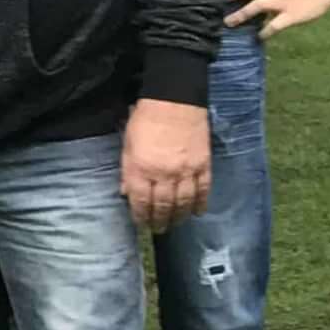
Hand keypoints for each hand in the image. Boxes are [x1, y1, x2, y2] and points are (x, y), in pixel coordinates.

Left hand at [120, 98, 211, 229]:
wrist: (174, 100)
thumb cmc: (145, 119)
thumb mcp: (127, 143)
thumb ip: (127, 170)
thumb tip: (126, 192)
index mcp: (140, 168)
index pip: (140, 202)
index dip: (141, 217)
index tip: (142, 224)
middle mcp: (163, 174)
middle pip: (162, 206)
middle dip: (160, 221)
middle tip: (159, 229)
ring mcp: (185, 171)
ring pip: (183, 203)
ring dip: (179, 217)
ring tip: (176, 223)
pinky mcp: (203, 165)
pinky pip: (203, 191)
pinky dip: (200, 204)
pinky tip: (197, 212)